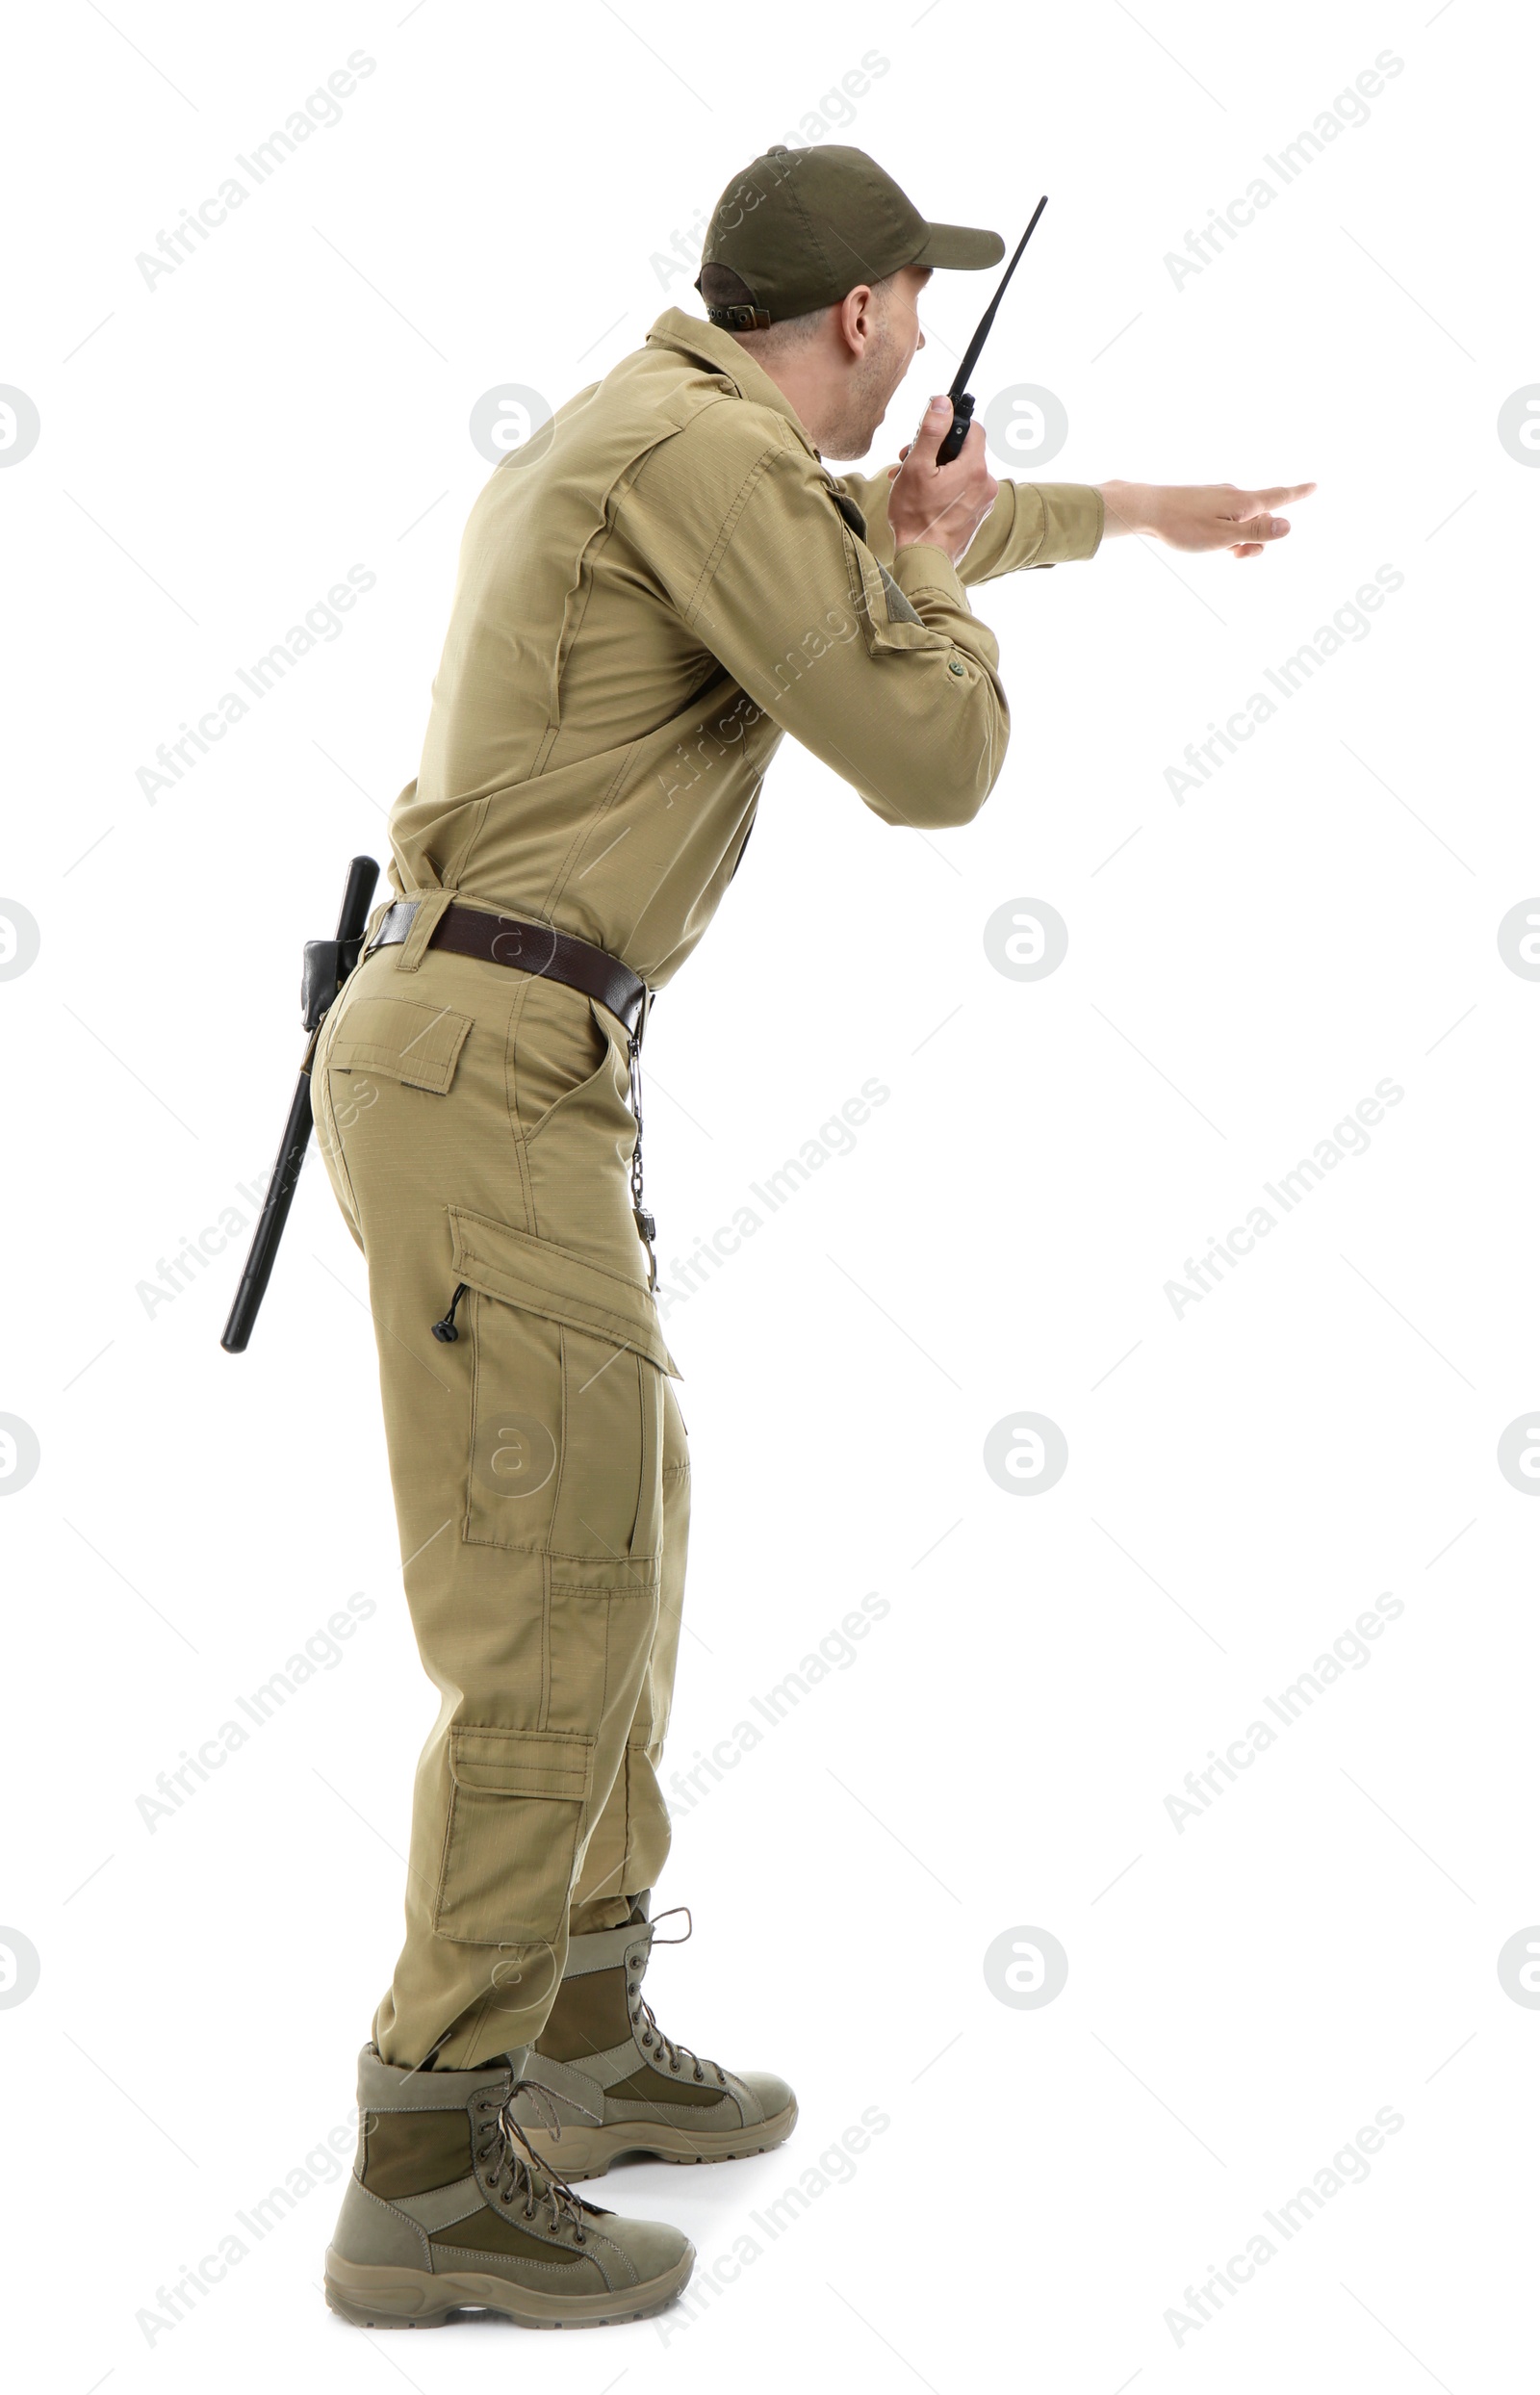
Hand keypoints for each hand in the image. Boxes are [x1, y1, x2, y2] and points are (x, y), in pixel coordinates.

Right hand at [886, 395, 998, 565]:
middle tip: (909, 458)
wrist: (924, 559)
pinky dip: (944, 489)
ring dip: (936, 471)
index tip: (933, 430)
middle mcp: (986, 484)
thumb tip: (942, 403)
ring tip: (908, 481)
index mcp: (974, 468)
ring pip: (961, 472)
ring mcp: (984, 502)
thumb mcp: (917, 467)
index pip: (974, 429)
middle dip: (935, 451)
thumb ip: (931, 432)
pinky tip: (923, 497)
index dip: (952, 425)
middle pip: (964, 452)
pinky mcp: (977, 516)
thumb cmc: (917, 516)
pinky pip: (963, 492)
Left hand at [1098, 478, 1316, 557]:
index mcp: (1243, 502)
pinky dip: (1224, 532)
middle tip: (1236, 556)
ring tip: (1215, 549)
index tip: (1315, 485)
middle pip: (1261, 518)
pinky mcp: (1204, 500)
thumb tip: (1288, 526)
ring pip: (1241, 521)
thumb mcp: (1223, 537)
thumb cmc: (1183, 526)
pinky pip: (1225, 518)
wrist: (1147, 509)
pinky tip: (1203, 538)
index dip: (1299, 494)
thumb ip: (1256, 533)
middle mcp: (1234, 494)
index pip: (1279, 497)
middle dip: (1257, 539)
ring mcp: (1219, 496)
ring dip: (1237, 539)